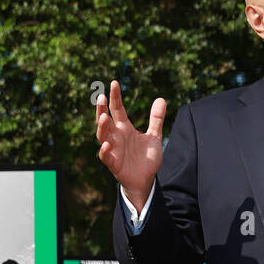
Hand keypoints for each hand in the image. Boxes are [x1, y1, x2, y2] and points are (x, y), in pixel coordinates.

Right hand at [95, 79, 165, 209]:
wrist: (146, 181)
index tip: (114, 83)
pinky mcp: (113, 163)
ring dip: (102, 127)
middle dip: (101, 109)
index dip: (115, 97)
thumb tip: (162, 99)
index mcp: (124, 128)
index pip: (117, 109)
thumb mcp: (154, 137)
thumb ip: (156, 119)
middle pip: (105, 120)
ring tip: (103, 116)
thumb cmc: (146, 159)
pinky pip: (106, 156)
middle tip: (101, 96)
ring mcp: (113, 150)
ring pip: (102, 136)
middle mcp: (116, 137)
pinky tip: (107, 145)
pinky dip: (105, 151)